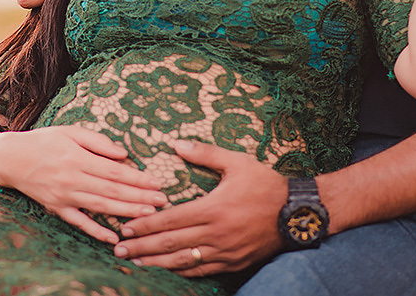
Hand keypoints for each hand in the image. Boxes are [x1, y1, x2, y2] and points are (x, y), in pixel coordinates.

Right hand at [0, 125, 166, 244]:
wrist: (10, 158)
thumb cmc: (43, 141)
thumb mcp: (70, 131)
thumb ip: (97, 141)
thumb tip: (123, 153)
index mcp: (77, 158)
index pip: (114, 171)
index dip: (137, 179)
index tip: (157, 183)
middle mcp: (72, 179)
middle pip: (112, 191)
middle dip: (139, 197)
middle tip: (162, 202)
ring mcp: (64, 196)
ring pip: (100, 207)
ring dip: (126, 212)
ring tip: (148, 215)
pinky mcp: (56, 208)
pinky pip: (79, 222)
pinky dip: (96, 231)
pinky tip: (113, 238)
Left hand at [113, 141, 286, 276]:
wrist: (297, 213)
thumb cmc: (266, 184)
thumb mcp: (237, 162)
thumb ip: (205, 153)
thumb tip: (175, 144)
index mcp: (213, 209)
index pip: (170, 220)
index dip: (145, 226)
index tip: (125, 228)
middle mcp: (216, 234)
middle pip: (170, 244)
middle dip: (142, 247)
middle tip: (118, 249)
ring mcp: (225, 252)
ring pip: (183, 261)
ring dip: (156, 263)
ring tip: (135, 263)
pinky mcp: (233, 263)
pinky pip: (202, 270)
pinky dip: (181, 271)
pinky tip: (166, 271)